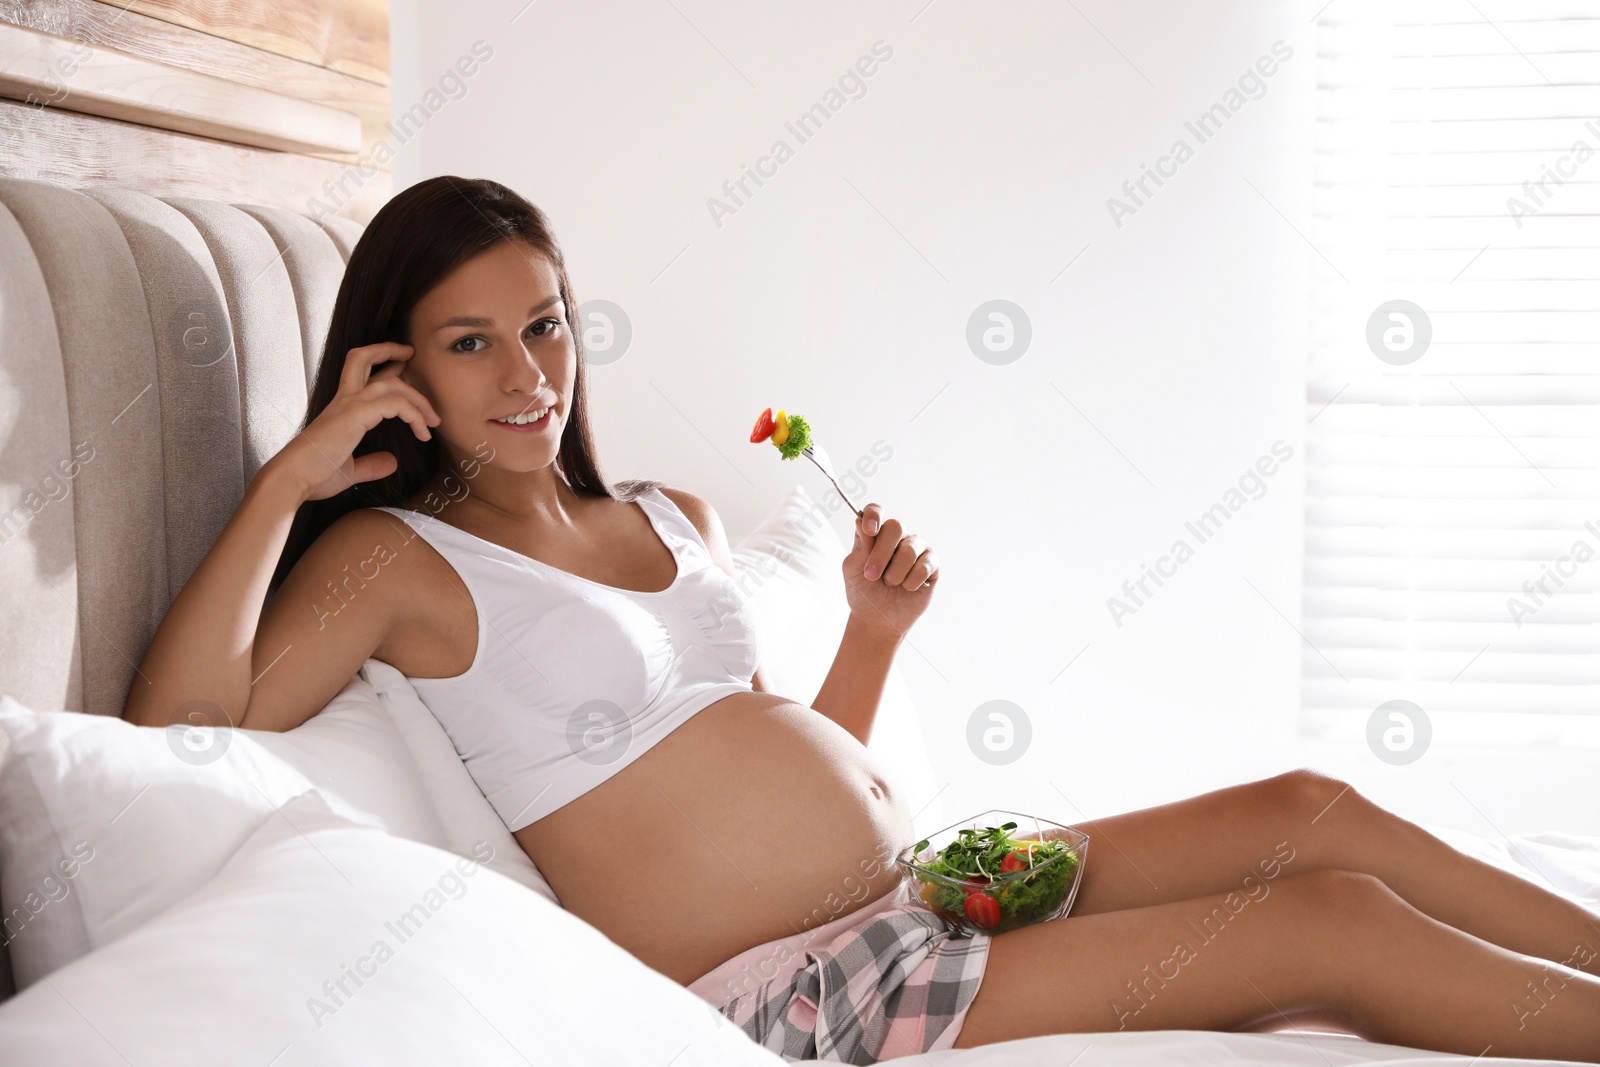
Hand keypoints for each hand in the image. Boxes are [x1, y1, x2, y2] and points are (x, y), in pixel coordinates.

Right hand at [266, 342, 441, 501]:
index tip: (403, 366)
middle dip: (391, 351)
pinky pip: (394, 403)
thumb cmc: (314, 476)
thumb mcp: (350, 470)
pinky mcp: (355, 415)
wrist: (292, 480)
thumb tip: (391, 462)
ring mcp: (348, 405)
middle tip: (413, 355)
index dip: (381, 364)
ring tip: (434, 419)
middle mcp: (343, 400)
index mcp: (340, 409)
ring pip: (391, 383)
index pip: (360, 374)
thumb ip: (371, 465)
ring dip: (418, 398)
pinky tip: (423, 432)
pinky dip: (414, 414)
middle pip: (364, 358)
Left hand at [842, 502, 938, 638]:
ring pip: (909, 550)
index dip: (874, 516)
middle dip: (881, 555)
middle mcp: (897, 537)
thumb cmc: (864, 593)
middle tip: (871, 575)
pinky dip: (911, 582)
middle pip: (896, 526)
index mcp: (875, 534)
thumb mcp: (853, 570)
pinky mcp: (932, 564)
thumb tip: (860, 519)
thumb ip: (860, 546)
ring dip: (895, 574)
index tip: (870, 530)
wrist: (878, 620)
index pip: (876, 511)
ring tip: (890, 584)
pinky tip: (907, 588)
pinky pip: (925, 565)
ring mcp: (916, 548)